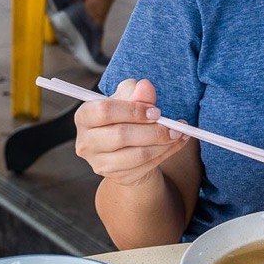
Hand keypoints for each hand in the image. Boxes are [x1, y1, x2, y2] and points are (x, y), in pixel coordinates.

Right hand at [73, 78, 188, 187]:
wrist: (128, 145)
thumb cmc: (125, 115)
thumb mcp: (129, 97)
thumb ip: (136, 92)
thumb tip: (145, 86)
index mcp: (84, 116)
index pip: (104, 111)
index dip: (133, 110)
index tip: (156, 111)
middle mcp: (86, 142)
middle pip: (121, 136)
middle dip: (153, 130)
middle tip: (174, 126)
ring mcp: (100, 163)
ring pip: (136, 155)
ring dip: (163, 144)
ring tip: (179, 133)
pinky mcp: (118, 177)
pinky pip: (146, 167)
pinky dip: (166, 154)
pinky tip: (176, 143)